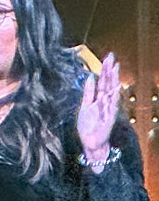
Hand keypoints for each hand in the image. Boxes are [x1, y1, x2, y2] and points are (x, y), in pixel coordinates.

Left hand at [78, 53, 120, 167]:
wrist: (90, 142)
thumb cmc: (89, 125)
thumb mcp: (85, 105)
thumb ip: (88, 92)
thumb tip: (90, 77)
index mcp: (99, 98)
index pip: (103, 80)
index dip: (105, 69)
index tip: (108, 57)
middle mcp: (105, 102)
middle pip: (109, 83)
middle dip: (110, 71)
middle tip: (112, 58)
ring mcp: (108, 109)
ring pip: (112, 92)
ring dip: (113, 81)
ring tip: (114, 69)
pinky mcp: (109, 118)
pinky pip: (111, 107)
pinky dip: (111, 99)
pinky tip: (112, 90)